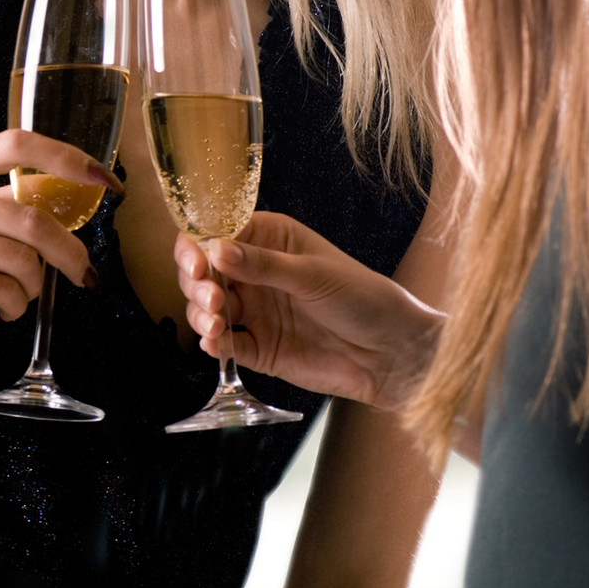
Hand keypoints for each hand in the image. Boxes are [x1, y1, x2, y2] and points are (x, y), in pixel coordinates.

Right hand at [0, 129, 112, 360]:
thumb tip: (66, 215)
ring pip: (23, 260)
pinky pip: (3, 290)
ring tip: (22, 297)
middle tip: (84, 274)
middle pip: (34, 216)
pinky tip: (2, 310)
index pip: (19, 143)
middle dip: (72, 252)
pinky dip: (14, 306)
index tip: (106, 181)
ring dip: (35, 288)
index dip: (69, 158)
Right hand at [176, 212, 440, 410]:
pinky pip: (224, 344)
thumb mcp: (312, 274)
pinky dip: (213, 344)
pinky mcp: (257, 347)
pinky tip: (216, 344)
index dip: (198, 246)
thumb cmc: (363, 299)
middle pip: (202, 272)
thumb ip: (262, 265)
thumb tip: (215, 249)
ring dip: (201, 315)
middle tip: (213, 298)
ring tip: (215, 324)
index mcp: (268, 242)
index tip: (196, 263)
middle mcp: (254, 274)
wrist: (392, 353)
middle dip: (197, 284)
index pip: (216, 234)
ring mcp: (254, 312)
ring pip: (206, 308)